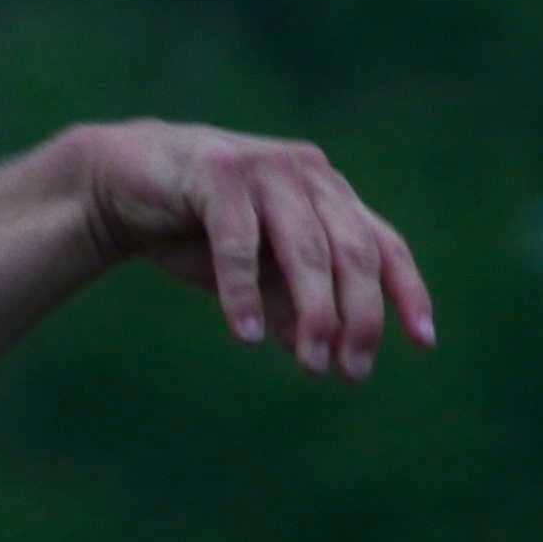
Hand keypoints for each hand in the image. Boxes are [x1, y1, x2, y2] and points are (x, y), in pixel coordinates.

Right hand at [63, 122, 435, 382]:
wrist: (120, 182)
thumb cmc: (196, 230)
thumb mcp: (255, 275)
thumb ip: (289, 304)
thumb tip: (321, 354)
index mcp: (328, 196)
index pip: (383, 245)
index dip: (406, 292)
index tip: (422, 343)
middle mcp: (309, 175)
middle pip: (353, 252)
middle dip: (359, 317)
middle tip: (352, 372)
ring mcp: (266, 170)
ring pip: (307, 248)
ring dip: (314, 312)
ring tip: (311, 364)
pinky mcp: (217, 173)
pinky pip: (239, 242)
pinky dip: (244, 292)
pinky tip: (246, 336)